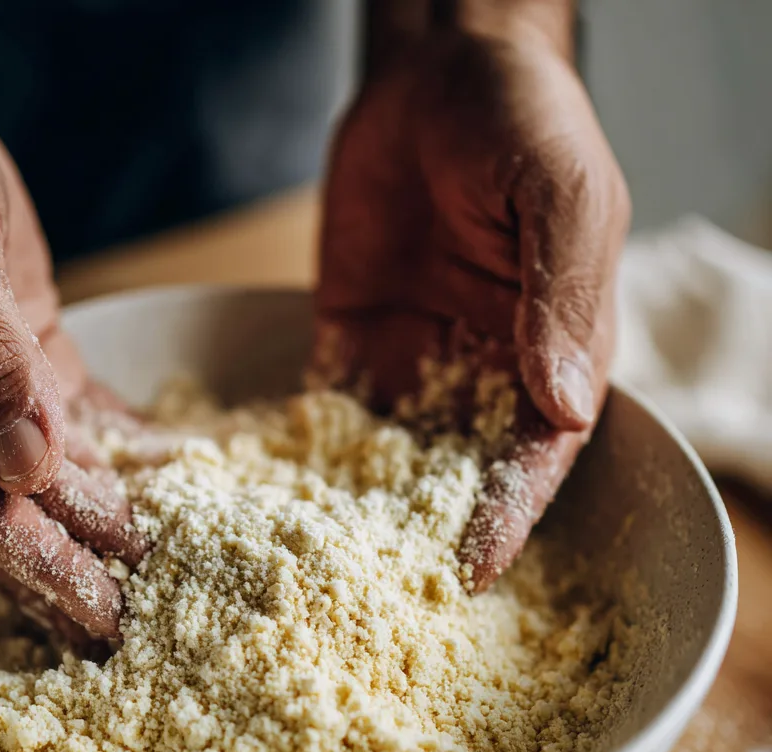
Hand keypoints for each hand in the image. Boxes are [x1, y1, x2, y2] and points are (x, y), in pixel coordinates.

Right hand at [0, 0, 143, 635]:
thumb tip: (29, 463)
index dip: (31, 561)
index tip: (94, 609)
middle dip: (61, 563)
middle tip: (125, 621)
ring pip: (31, 468)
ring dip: (86, 517)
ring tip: (147, 566)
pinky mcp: (5, 346)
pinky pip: (58, 410)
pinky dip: (104, 442)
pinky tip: (150, 472)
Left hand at [315, 18, 629, 589]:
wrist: (436, 75)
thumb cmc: (520, 121)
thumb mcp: (561, 195)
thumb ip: (562, 297)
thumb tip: (564, 407)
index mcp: (552, 354)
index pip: (533, 456)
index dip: (507, 515)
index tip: (471, 569)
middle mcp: (482, 374)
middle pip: (457, 474)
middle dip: (425, 534)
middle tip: (379, 596)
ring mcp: (413, 364)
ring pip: (388, 458)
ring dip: (356, 512)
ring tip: (311, 569)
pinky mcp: (350, 344)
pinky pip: (327, 413)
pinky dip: (303, 457)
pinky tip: (267, 500)